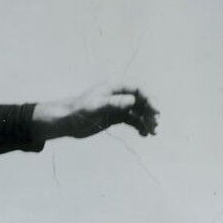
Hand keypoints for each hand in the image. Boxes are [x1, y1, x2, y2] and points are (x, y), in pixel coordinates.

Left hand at [32, 85, 159, 142]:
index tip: (156, 111)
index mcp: (115, 87)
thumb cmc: (78, 111)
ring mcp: (118, 106)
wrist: (66, 121)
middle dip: (150, 112)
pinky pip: (132, 120)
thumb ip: (113, 103)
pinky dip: (139, 126)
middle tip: (156, 125)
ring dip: (147, 121)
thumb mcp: (95, 106)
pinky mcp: (115, 117)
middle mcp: (118, 95)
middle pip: (141, 101)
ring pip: (138, 112)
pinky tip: (144, 134)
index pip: (138, 90)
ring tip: (152, 132)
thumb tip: (132, 100)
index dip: (150, 99)